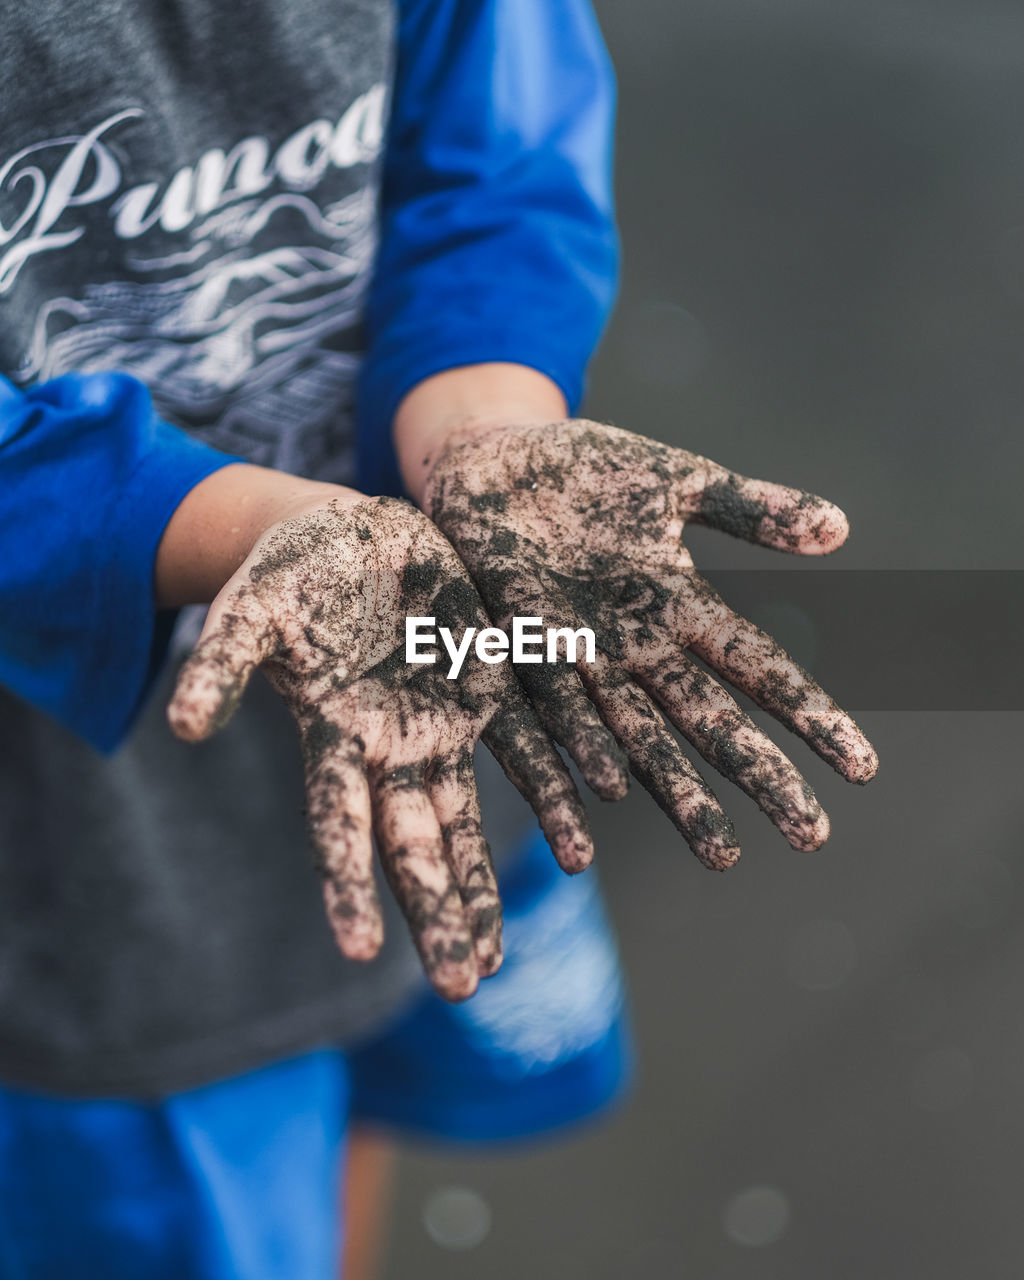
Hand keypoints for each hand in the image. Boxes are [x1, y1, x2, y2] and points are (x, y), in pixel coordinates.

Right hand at [166, 493, 590, 999]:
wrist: (350, 533)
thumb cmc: (287, 576)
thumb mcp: (250, 614)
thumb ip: (222, 668)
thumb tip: (181, 728)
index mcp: (333, 736)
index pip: (340, 824)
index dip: (348, 883)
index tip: (360, 950)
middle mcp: (390, 748)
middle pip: (415, 844)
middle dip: (437, 912)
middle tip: (461, 985)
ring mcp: (442, 724)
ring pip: (467, 819)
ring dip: (486, 883)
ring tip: (503, 955)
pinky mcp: (486, 685)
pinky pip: (526, 748)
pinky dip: (552, 794)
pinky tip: (578, 848)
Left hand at [424, 418, 877, 869]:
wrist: (490, 459)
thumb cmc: (586, 473)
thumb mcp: (678, 482)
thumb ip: (750, 509)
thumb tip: (841, 528)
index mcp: (678, 605)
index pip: (758, 669)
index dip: (809, 715)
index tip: (864, 767)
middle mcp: (636, 645)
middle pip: (708, 719)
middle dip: (759, 776)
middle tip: (811, 837)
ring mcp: (577, 654)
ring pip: (637, 736)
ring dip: (677, 793)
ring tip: (719, 849)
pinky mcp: (515, 646)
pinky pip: (549, 708)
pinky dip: (579, 747)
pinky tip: (608, 788)